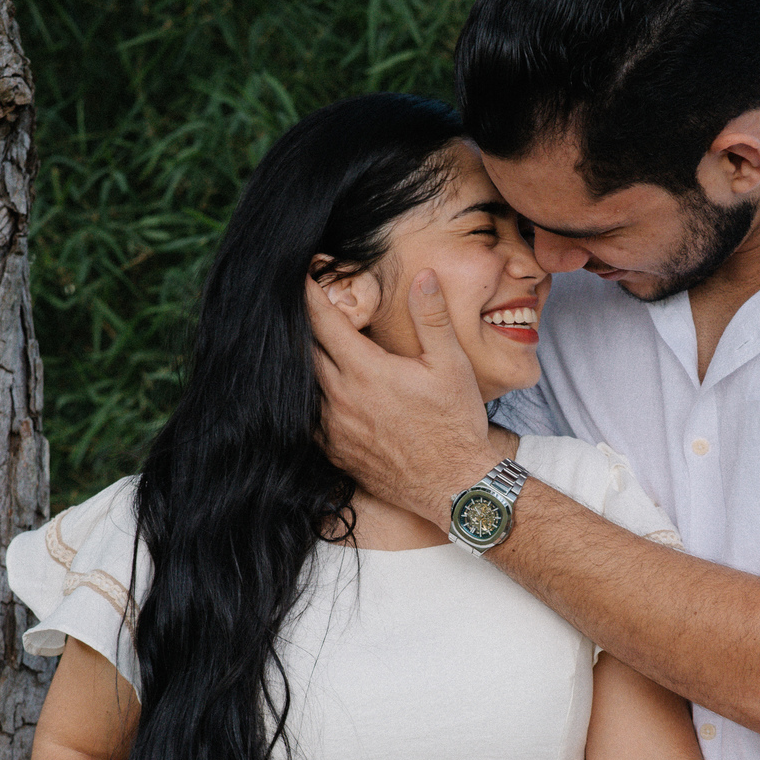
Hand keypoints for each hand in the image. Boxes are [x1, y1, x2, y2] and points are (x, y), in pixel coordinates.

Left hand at [307, 270, 494, 524]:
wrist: (453, 486)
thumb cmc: (455, 425)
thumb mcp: (452, 365)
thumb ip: (433, 318)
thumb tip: (424, 277)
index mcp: (366, 371)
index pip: (323, 321)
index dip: (310, 293)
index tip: (304, 274)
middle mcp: (341, 399)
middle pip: (306, 350)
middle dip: (305, 325)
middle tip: (309, 306)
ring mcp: (334, 428)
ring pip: (304, 385)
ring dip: (307, 362)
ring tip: (311, 344)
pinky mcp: (335, 451)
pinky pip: (309, 418)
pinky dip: (311, 399)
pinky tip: (322, 391)